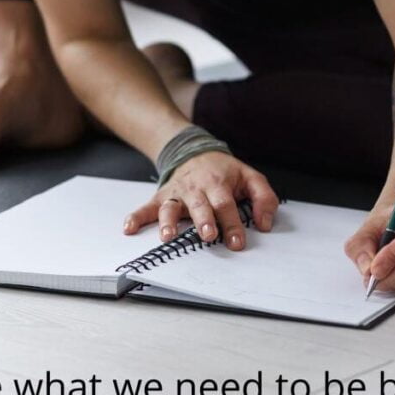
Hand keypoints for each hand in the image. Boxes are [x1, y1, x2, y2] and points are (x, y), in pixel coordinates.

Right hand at [123, 151, 279, 248]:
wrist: (194, 151)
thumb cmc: (224, 171)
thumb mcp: (250, 177)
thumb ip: (263, 199)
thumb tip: (265, 224)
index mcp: (219, 184)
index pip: (226, 205)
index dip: (232, 224)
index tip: (237, 242)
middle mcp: (196, 189)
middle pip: (200, 206)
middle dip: (203, 221)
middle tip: (208, 236)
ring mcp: (177, 193)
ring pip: (171, 207)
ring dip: (168, 222)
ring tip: (167, 237)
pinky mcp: (162, 197)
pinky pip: (147, 207)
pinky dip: (136, 217)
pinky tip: (129, 227)